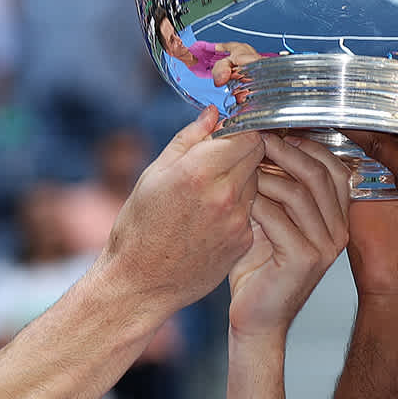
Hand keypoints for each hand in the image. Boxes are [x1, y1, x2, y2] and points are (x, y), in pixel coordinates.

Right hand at [101, 106, 263, 314]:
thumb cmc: (139, 229)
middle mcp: (223, 195)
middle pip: (258, 154)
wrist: (141, 283)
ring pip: (258, 181)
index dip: (241, 128)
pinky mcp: (243, 240)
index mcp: (198, 172)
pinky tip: (214, 216)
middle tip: (223, 156)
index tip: (230, 131)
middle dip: (244, 150)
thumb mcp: (154, 175)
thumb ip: (189, 140)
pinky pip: (252, 210)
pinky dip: (240, 206)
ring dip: (243, 178)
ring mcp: (237, 220)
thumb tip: (212, 115)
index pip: (248, 133)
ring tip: (213, 190)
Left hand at [227, 135, 350, 339]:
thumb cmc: (260, 269)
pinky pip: (278, 217)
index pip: (335, 167)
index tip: (274, 130)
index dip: (306, 144)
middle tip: (253, 140)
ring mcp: (325, 246)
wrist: (257, 318)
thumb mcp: (274, 221)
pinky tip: (238, 199)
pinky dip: (255, 202)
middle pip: (319, 173)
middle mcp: (339, 231)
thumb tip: (265, 143)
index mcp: (337, 218)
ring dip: (265, 174)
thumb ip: (279, 188)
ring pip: (298, 191)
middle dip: (284, 150)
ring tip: (240, 168)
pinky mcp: (304, 259)